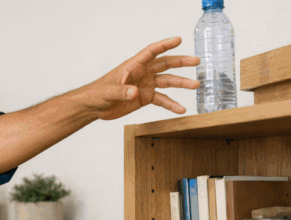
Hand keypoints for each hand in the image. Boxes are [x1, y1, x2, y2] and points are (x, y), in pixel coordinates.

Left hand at [82, 37, 199, 120]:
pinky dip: (172, 104)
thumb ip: (122, 92)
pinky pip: (162, 100)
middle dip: (181, 62)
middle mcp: (142, 73)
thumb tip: (134, 92)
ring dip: (181, 83)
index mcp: (133, 66)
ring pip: (167, 82)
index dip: (164, 45)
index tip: (178, 39)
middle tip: (196, 61)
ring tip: (196, 85)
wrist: (94, 107)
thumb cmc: (98, 93)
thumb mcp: (109, 92)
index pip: (151, 52)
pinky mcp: (145, 98)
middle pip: (165, 64)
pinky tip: (181, 109)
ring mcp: (145, 85)